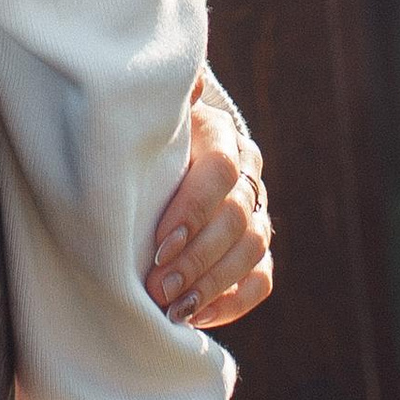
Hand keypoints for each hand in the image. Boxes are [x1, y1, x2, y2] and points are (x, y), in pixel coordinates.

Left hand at [144, 70, 273, 333]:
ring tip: (173, 309)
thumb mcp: (144, 120)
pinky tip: (197, 318)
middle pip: (239, 218)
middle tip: (159, 287)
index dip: (195, 210)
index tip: (159, 244)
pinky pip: (261, 280)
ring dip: (212, 284)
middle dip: (197, 258)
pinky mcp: (256, 252)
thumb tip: (188, 82)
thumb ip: (160, 105)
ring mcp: (256, 214)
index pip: (223, 172)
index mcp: (221, 136)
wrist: (154, 163)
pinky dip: (233, 301)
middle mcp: (246, 175)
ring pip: (253, 250)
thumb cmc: (139, 143)